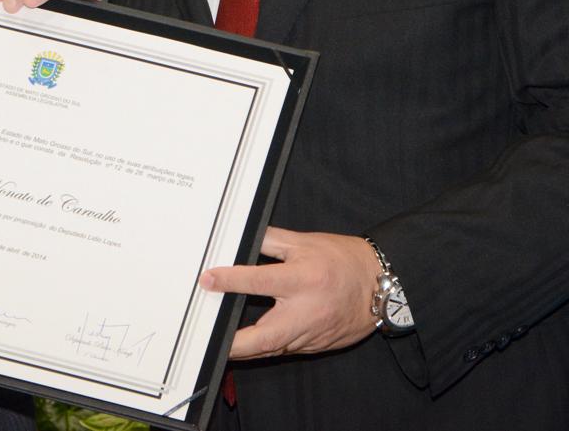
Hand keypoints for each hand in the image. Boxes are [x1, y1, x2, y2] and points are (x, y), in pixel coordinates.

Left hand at [200, 226, 379, 358]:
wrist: (380, 285)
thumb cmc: (341, 259)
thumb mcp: (304, 241)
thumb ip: (270, 239)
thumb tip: (240, 238)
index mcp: (302, 280)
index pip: (258, 281)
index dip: (229, 281)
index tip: (208, 280)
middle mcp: (306, 312)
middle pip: (263, 337)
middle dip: (234, 344)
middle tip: (209, 340)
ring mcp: (312, 334)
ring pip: (273, 349)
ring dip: (248, 348)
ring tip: (222, 341)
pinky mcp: (316, 346)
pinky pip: (286, 350)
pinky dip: (268, 347)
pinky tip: (251, 342)